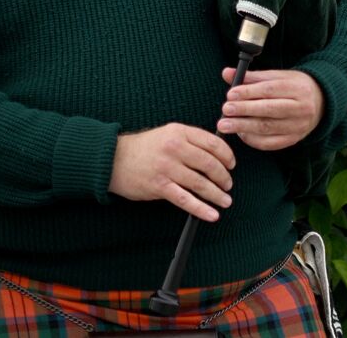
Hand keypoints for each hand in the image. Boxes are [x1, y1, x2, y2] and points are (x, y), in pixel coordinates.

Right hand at [108, 123, 235, 221]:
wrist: (113, 159)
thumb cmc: (144, 147)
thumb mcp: (168, 133)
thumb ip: (191, 140)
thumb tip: (217, 152)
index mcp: (180, 132)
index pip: (213, 143)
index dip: (227, 155)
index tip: (232, 164)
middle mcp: (175, 148)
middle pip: (210, 164)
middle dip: (224, 177)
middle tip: (228, 184)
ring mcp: (167, 168)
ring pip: (200, 183)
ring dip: (217, 194)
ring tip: (225, 200)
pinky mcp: (159, 186)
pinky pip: (185, 200)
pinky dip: (201, 208)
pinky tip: (212, 214)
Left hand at [218, 67, 324, 150]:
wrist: (321, 103)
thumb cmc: (293, 87)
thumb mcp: (278, 77)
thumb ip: (252, 77)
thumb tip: (227, 73)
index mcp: (297, 88)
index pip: (270, 90)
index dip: (249, 92)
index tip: (231, 94)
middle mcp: (301, 108)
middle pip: (269, 110)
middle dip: (245, 110)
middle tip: (225, 110)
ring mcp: (298, 126)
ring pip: (267, 128)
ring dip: (243, 127)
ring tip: (224, 125)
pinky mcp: (293, 139)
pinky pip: (270, 143)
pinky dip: (252, 139)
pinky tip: (240, 134)